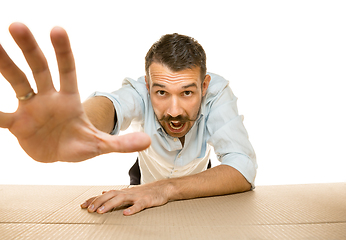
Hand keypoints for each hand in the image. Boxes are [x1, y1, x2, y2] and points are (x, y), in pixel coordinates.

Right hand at [0, 23, 150, 161]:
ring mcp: (31, 109)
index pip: (68, 70)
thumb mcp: (100, 144)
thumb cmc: (80, 143)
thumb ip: (121, 143)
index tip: (57, 30)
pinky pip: (1, 115)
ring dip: (4, 65)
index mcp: (70, 98)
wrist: (60, 153)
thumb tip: (147, 141)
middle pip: (39, 68)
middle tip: (17, 26)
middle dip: (30, 48)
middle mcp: (49, 97)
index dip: (64, 51)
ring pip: (17, 82)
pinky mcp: (18, 124)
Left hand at [81, 181, 171, 214]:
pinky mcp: (147, 200)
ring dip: (110, 204)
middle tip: (89, 209)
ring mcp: (137, 196)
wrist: (163, 188)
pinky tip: (126, 214)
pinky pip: (139, 205)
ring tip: (101, 211)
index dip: (94, 199)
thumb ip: (116, 193)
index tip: (83, 205)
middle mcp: (128, 193)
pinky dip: (133, 209)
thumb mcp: (129, 192)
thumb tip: (103, 192)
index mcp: (123, 191)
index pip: (105, 194)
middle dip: (98, 201)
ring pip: (122, 199)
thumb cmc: (146, 191)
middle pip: (111, 195)